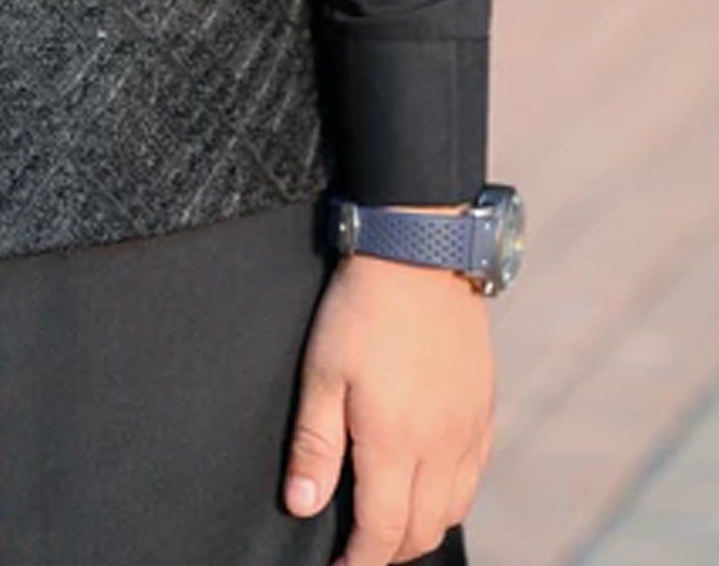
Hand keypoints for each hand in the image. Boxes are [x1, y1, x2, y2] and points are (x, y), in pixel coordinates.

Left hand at [283, 252, 494, 563]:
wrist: (419, 252)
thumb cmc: (362, 308)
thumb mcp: (322, 372)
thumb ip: (314, 445)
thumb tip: (303, 505)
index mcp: (396, 443)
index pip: (381, 531)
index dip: (358, 562)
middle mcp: (441, 446)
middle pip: (422, 530)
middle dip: (389, 552)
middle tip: (360, 550)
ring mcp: (469, 428)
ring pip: (453, 509)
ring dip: (422, 528)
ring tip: (391, 525)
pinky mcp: (484, 407)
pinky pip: (474, 475)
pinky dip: (452, 496)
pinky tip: (429, 484)